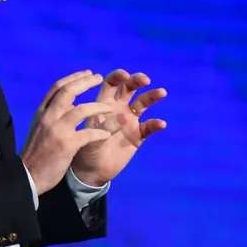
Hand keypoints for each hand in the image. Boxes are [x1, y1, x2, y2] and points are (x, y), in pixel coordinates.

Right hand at [21, 71, 112, 194]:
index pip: (58, 87)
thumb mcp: (40, 127)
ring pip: (81, 109)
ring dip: (99, 106)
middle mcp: (48, 117)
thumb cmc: (37, 153)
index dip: (74, 78)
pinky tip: (106, 134)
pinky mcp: (67, 145)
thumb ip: (53, 114)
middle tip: (99, 78)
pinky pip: (88, 133)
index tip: (88, 73)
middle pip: (68, 91)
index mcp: (42, 112)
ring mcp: (57, 130)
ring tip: (110, 107)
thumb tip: (70, 102)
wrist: (27, 176)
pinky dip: (100, 132)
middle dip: (86, 82)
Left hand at [71, 69, 166, 186]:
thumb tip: (121, 117)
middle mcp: (118, 108)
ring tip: (161, 92)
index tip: (124, 75)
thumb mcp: (90, 136)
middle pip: (129, 88)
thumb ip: (103, 125)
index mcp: (103, 104)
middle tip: (145, 79)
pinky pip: (149, 127)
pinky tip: (161, 124)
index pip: (111, 83)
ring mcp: (130, 121)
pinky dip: (156, 124)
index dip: (118, 76)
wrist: (91, 171)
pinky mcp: (138, 135)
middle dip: (137, 80)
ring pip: (143, 103)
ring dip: (152, 96)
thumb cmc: (85, 149)